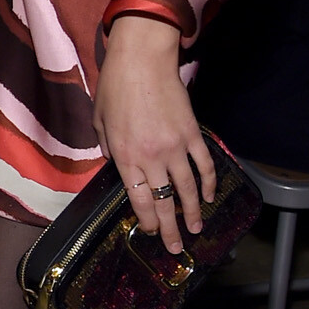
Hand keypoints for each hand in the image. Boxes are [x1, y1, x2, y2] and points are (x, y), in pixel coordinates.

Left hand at [94, 14, 213, 253]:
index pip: (139, 200)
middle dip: (169, 229)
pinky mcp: (192, 134)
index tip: (149, 233)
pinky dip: (208, 183)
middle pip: (164, 203)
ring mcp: (175, 147)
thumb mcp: (100, 121)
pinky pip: (204, 165)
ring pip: (187, 189)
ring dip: (192, 213)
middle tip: (175, 249)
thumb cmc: (115, 88)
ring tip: (195, 230)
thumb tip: (118, 166)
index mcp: (125, 157)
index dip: (146, 220)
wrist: (142, 60)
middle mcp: (152, 158)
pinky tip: (208, 197)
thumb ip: (108, 149)